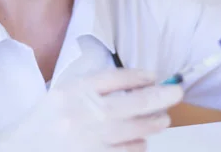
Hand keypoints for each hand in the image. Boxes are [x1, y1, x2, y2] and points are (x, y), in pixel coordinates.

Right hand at [0, 69, 182, 151]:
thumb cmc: (45, 124)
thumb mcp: (63, 96)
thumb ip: (93, 89)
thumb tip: (137, 86)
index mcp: (73, 92)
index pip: (115, 78)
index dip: (140, 76)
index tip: (154, 76)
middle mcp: (82, 115)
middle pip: (135, 103)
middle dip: (162, 97)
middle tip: (176, 93)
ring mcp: (89, 141)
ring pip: (138, 131)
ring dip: (153, 124)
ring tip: (158, 120)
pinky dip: (138, 145)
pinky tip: (137, 141)